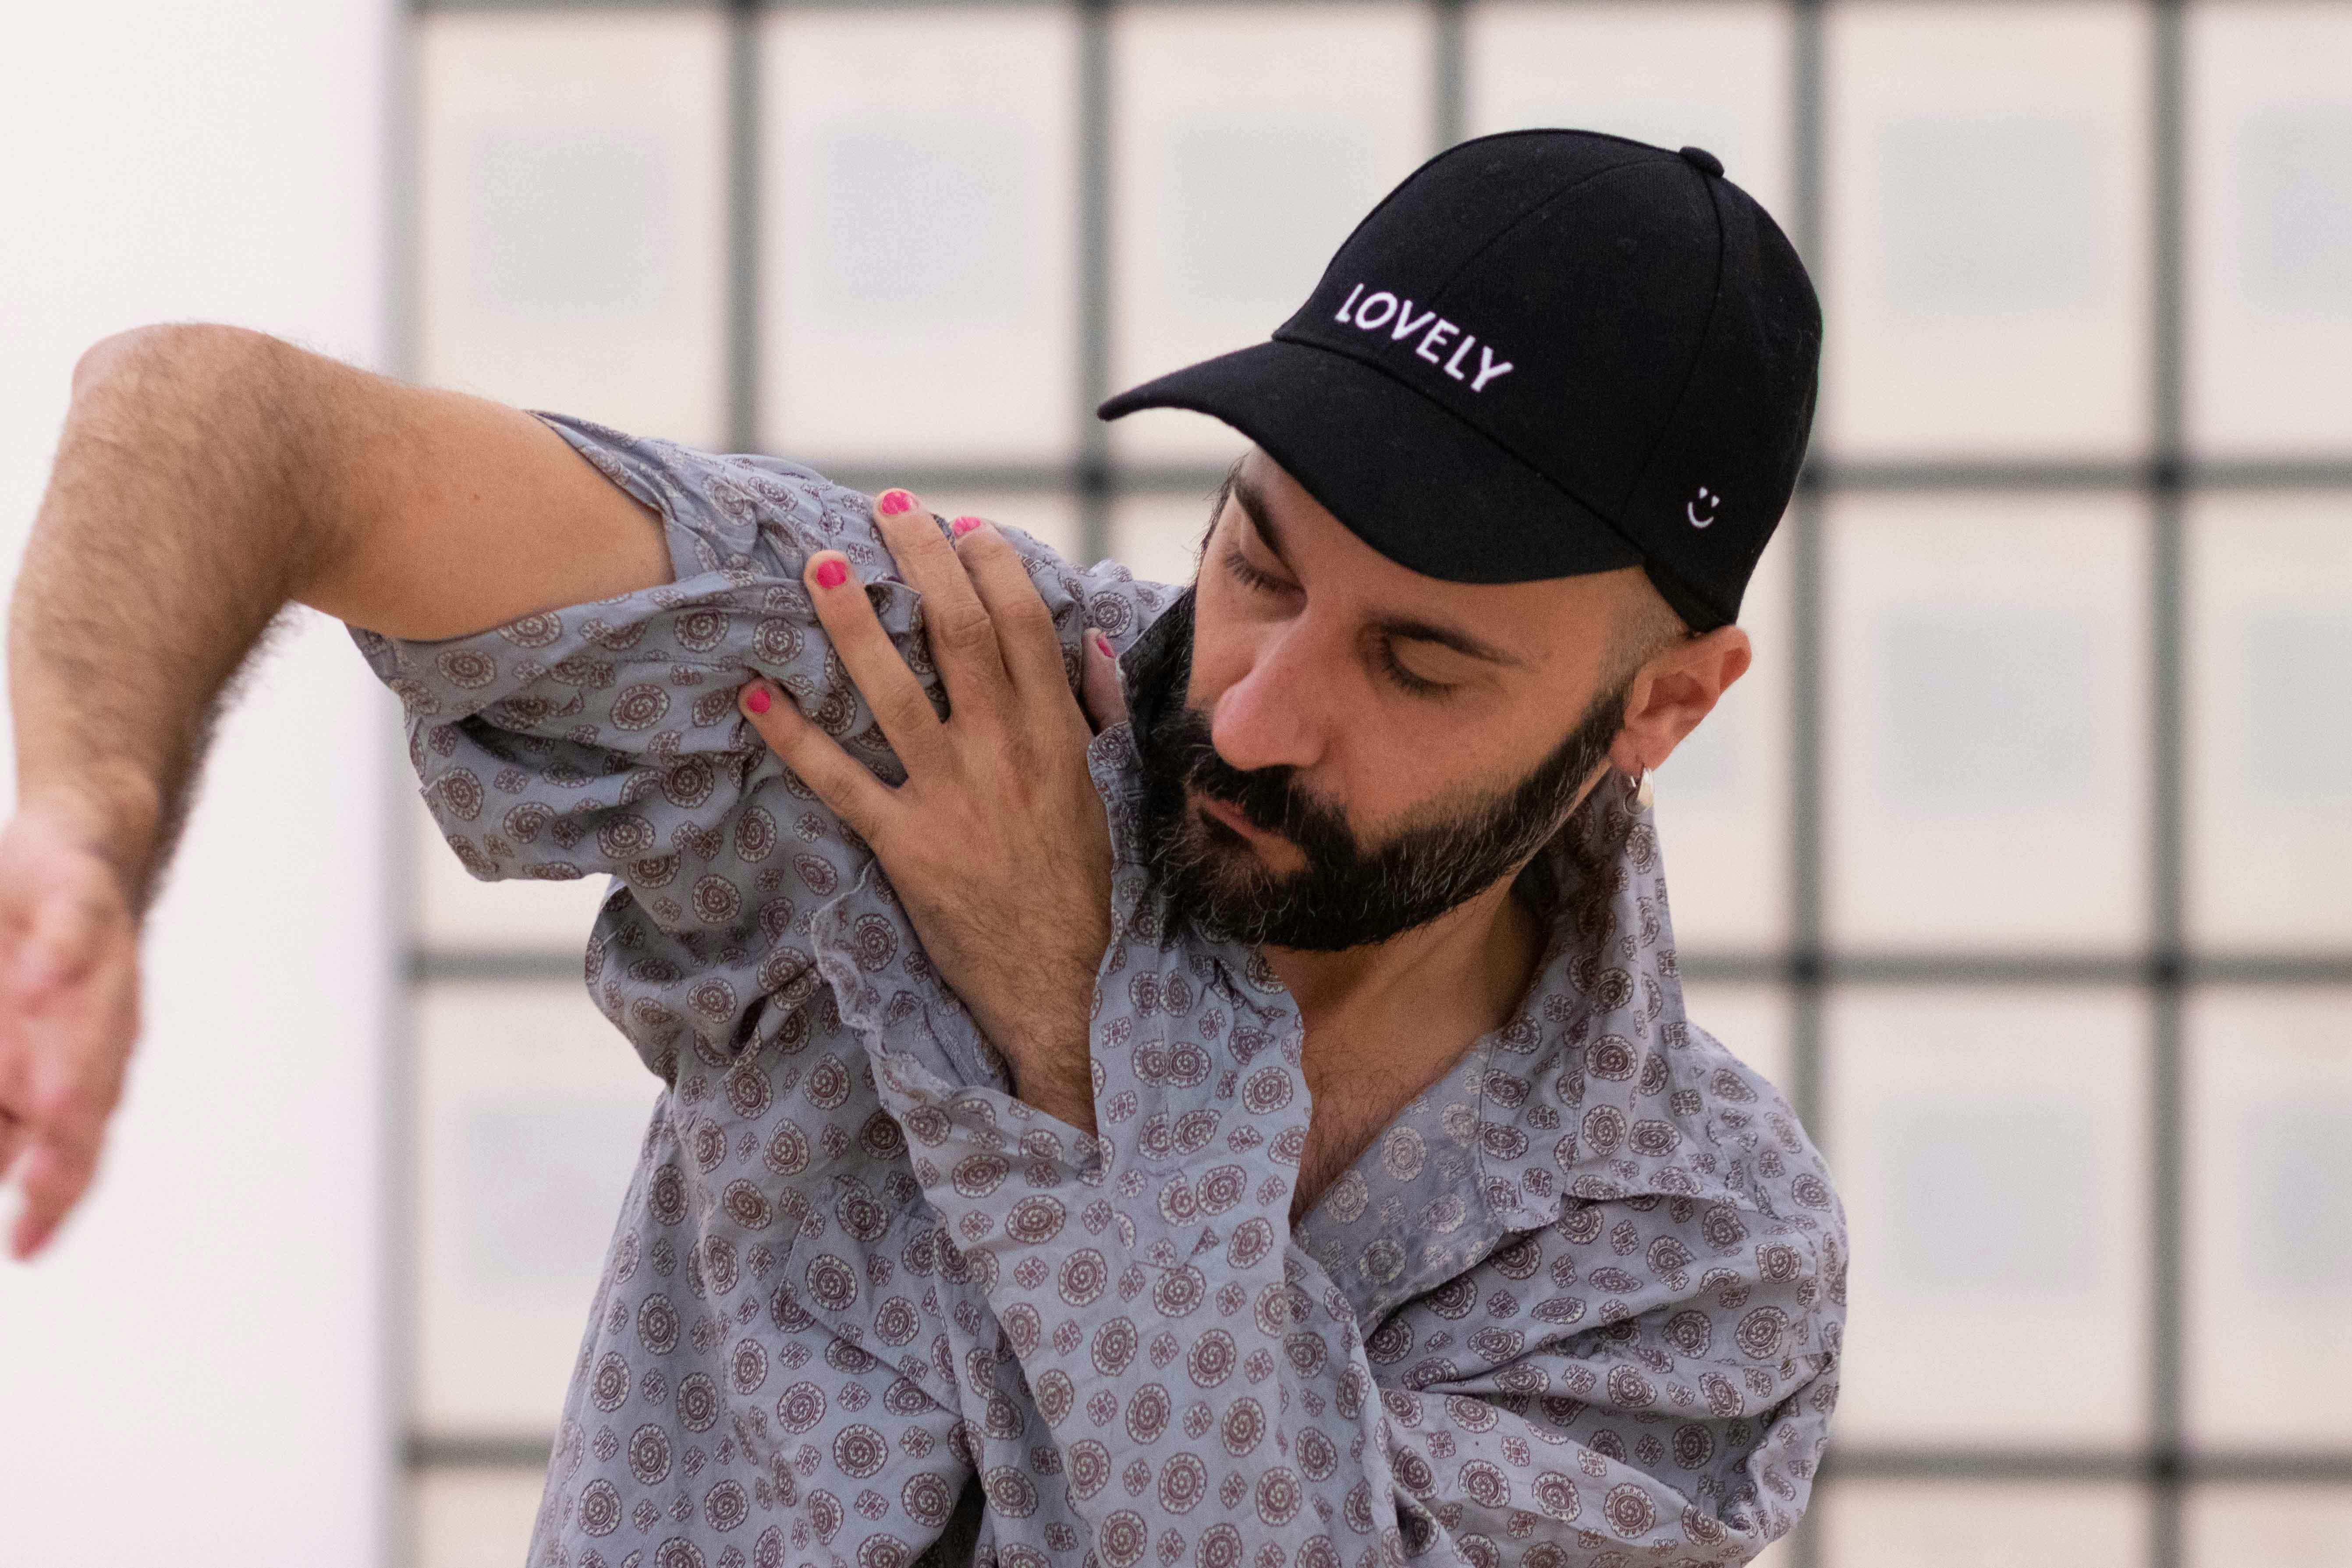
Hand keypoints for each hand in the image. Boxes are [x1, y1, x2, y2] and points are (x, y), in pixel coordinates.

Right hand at [0, 797, 142, 1259]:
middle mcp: (97, 1021)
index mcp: (79, 1065)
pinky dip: (61, 959)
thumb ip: (13, 1113)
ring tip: (49, 1104)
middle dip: (64, 1146)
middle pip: (87, 1093)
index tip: (25, 1246)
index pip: (76, 1143)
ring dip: (67, 1061)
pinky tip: (40, 986)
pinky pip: (77, 930)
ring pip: (86, 1018)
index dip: (55, 1197)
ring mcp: (97, 960)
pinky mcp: (80, 897)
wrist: (73, 855)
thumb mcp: (17, 1047)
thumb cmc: (33, 963)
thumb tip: (10, 1164)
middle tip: (39, 1192)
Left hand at [737, 494, 1126, 1134]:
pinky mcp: (905, 846)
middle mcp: (1004, 754)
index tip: (964, 524)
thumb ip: (1103, 711)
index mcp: (1059, 736)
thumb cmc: (1088, 889)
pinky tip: (755, 696)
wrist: (1064, 985)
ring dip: (851, 624)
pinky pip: (841, 783)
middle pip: (957, 634)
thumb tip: (1090, 637)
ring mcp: (951, 797)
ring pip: (892, 692)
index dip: (991, 565)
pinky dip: (796, 738)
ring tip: (820, 567)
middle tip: (888, 509)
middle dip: (922, 562)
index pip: (1023, 625)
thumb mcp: (1113, 792)